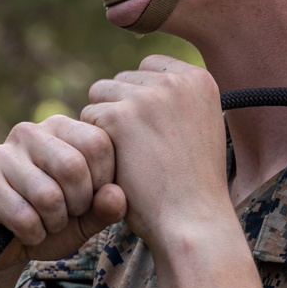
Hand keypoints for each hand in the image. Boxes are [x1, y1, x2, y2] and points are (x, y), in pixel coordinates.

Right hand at [0, 114, 126, 275]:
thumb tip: (116, 194)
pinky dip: (33, 235)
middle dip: (79, 203)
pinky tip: (26, 232)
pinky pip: (23, 216)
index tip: (92, 198)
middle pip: (73, 166)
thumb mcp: (87, 217)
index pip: (98, 143)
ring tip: (46, 223)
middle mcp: (29, 132)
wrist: (1, 246)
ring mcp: (1, 155)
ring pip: (47, 195)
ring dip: (54, 223)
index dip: (104, 181)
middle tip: (69, 214)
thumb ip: (108, 206)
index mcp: (60, 128)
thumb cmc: (50, 221)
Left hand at [80, 56, 231, 251]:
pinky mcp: (120, 116)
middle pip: (122, 79)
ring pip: (100, 94)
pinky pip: (88, 118)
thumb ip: (175, 103)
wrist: (192, 220)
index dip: (141, 100)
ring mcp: (147, 96)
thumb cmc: (192, 186)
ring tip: (128, 158)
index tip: (149, 132)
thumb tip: (139, 84)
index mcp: (199, 80)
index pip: (149, 68)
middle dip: (121, 110)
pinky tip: (116, 166)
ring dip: (104, 124)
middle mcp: (176, 80)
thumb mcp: (199, 129)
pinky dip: (94, 144)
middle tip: (139, 151)